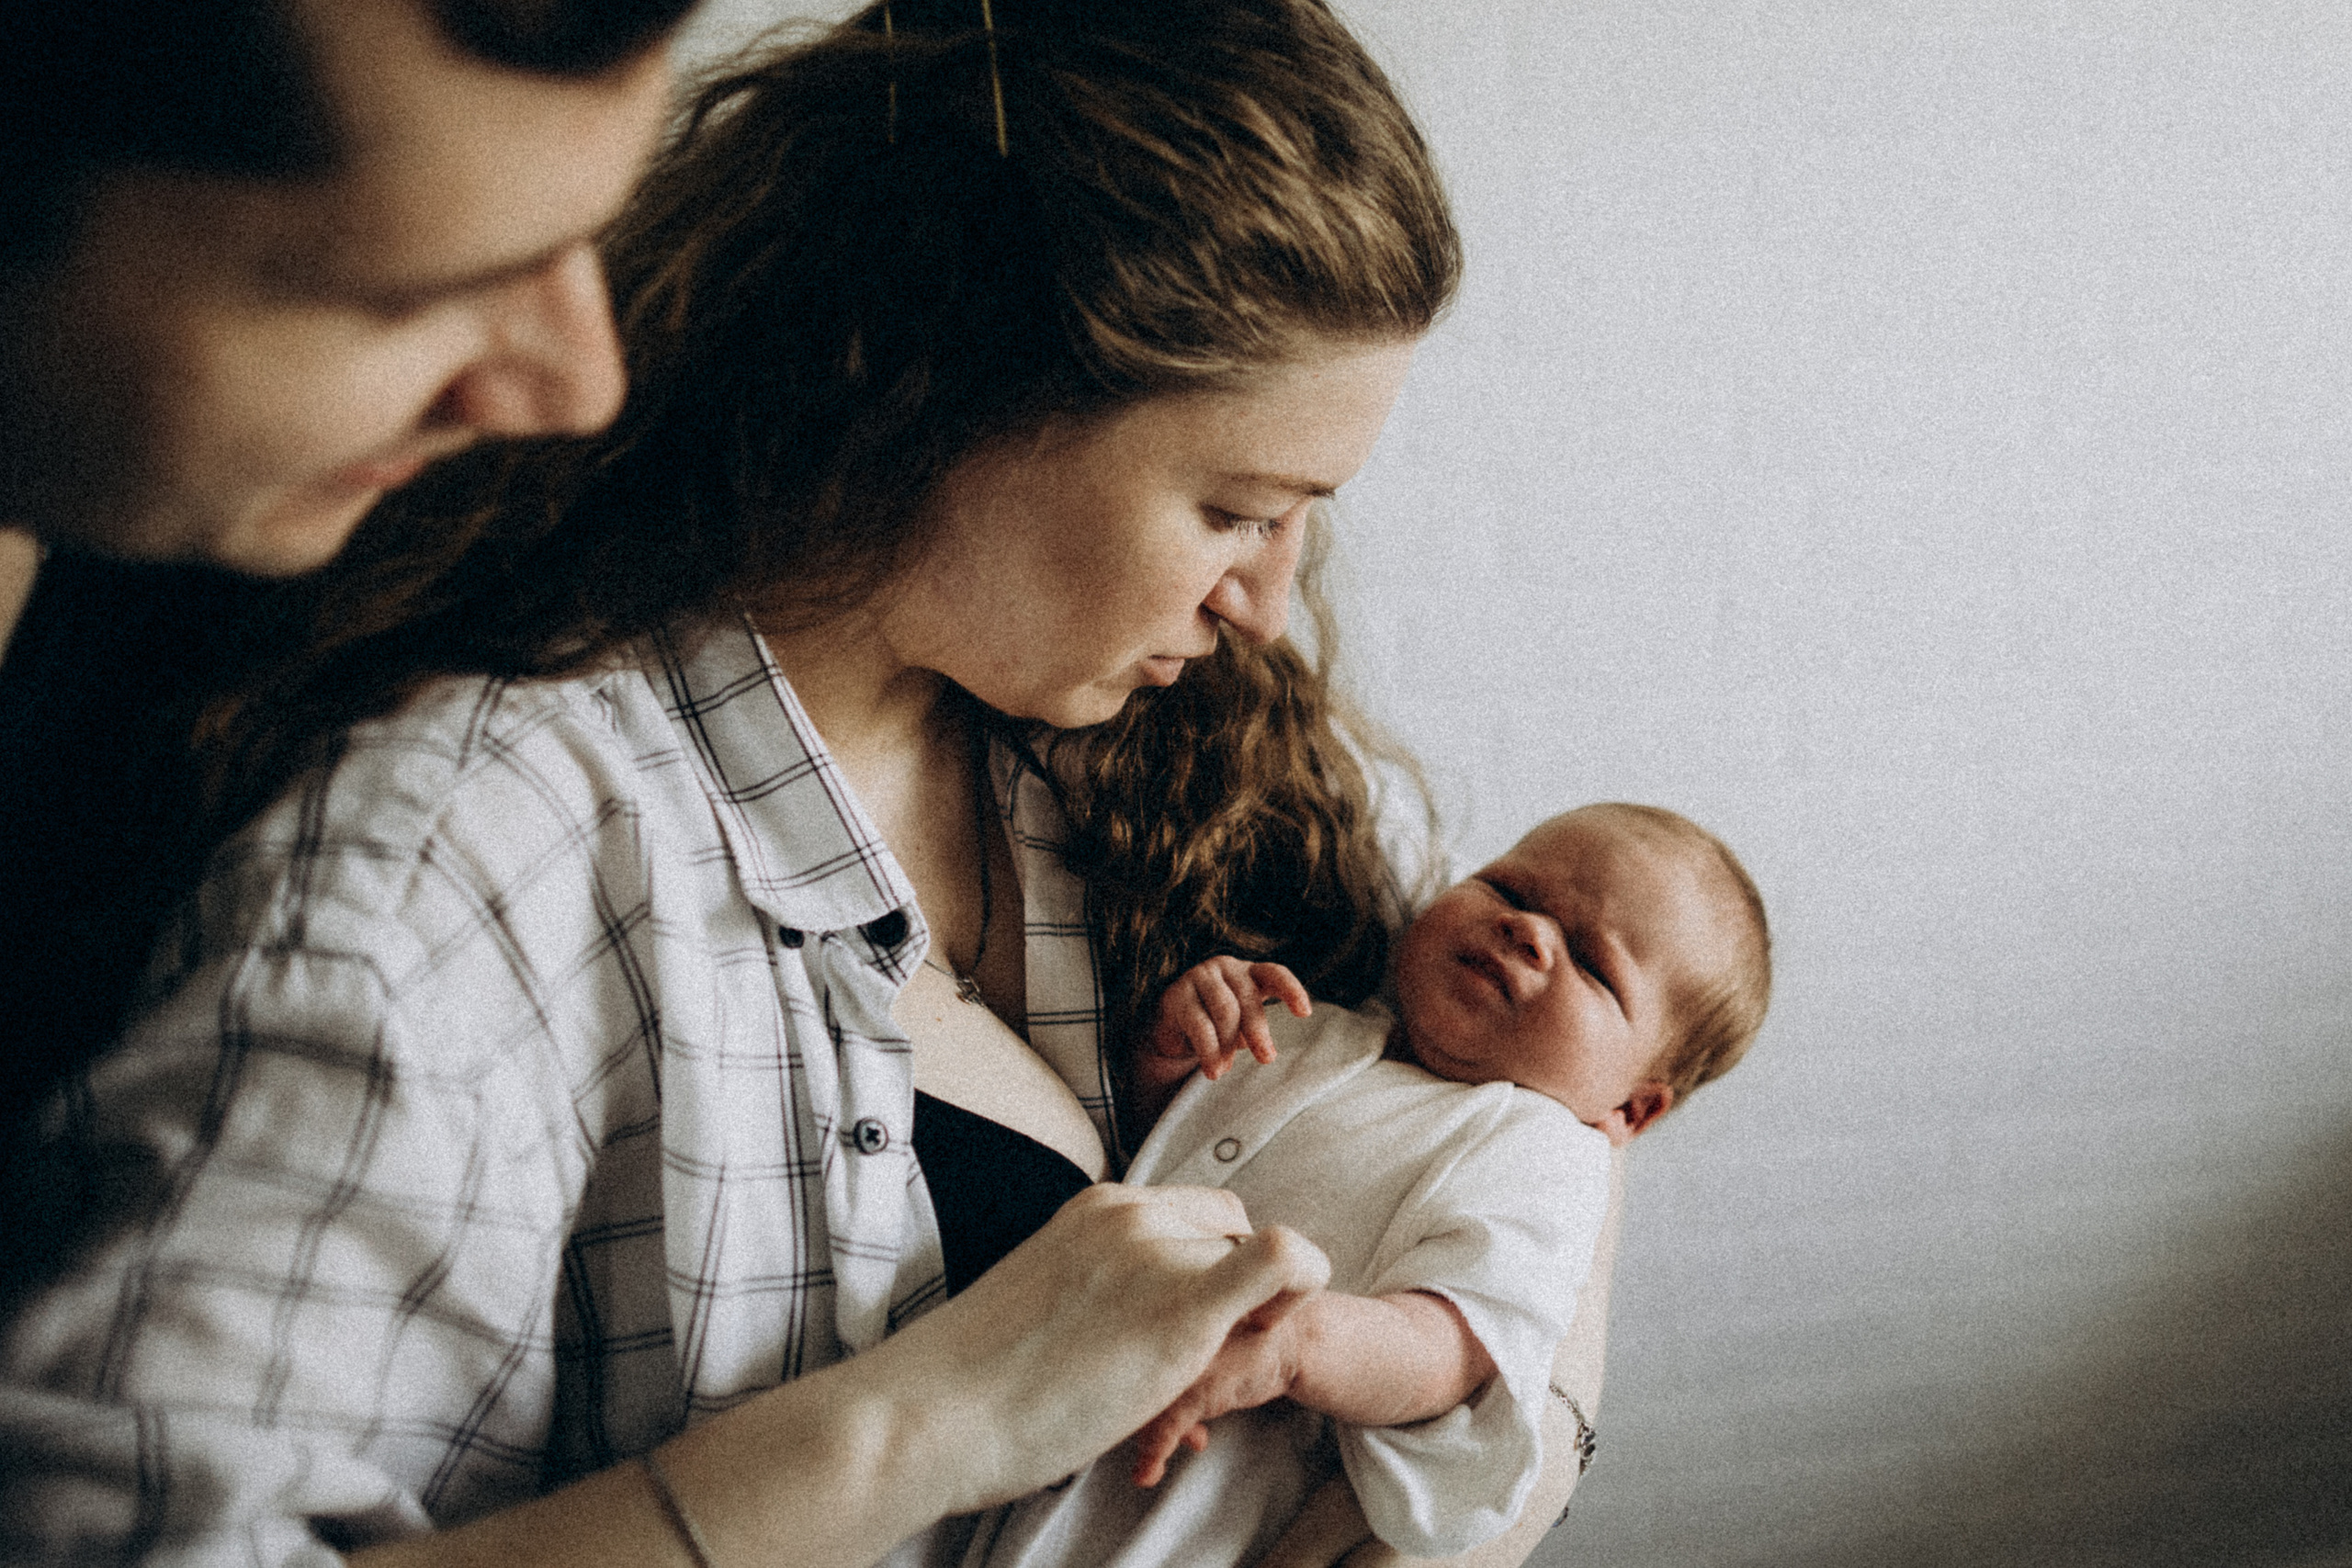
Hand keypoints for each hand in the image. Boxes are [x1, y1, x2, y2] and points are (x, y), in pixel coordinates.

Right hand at [868, 1183, 1329, 1510]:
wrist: (931, 1414)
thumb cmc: (968, 1383)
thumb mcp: (1041, 1301)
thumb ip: (1094, 1290)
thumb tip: (1112, 1330)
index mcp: (1095, 1208)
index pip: (1189, 1216)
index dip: (1206, 1265)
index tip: (1182, 1324)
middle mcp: (1131, 1214)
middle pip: (1227, 1232)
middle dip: (1230, 1289)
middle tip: (1199, 1358)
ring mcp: (1156, 1253)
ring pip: (1250, 1260)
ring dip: (1244, 1318)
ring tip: (1192, 1384)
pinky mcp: (1181, 1307)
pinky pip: (1282, 1260)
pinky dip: (1301, 1280)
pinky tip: (1274, 1324)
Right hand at [1142, 957, 1311, 1090]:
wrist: (1171, 1028)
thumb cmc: (1216, 1024)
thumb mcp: (1241, 1026)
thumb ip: (1253, 1030)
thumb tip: (1262, 1050)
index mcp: (1249, 973)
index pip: (1275, 974)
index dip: (1292, 990)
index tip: (1305, 1013)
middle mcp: (1225, 968)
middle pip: (1248, 998)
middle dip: (1259, 1031)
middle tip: (1267, 1059)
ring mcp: (1199, 977)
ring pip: (1225, 1010)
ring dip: (1229, 1045)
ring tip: (1227, 1069)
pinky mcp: (1176, 995)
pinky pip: (1200, 1025)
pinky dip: (1209, 1051)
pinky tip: (1214, 1071)